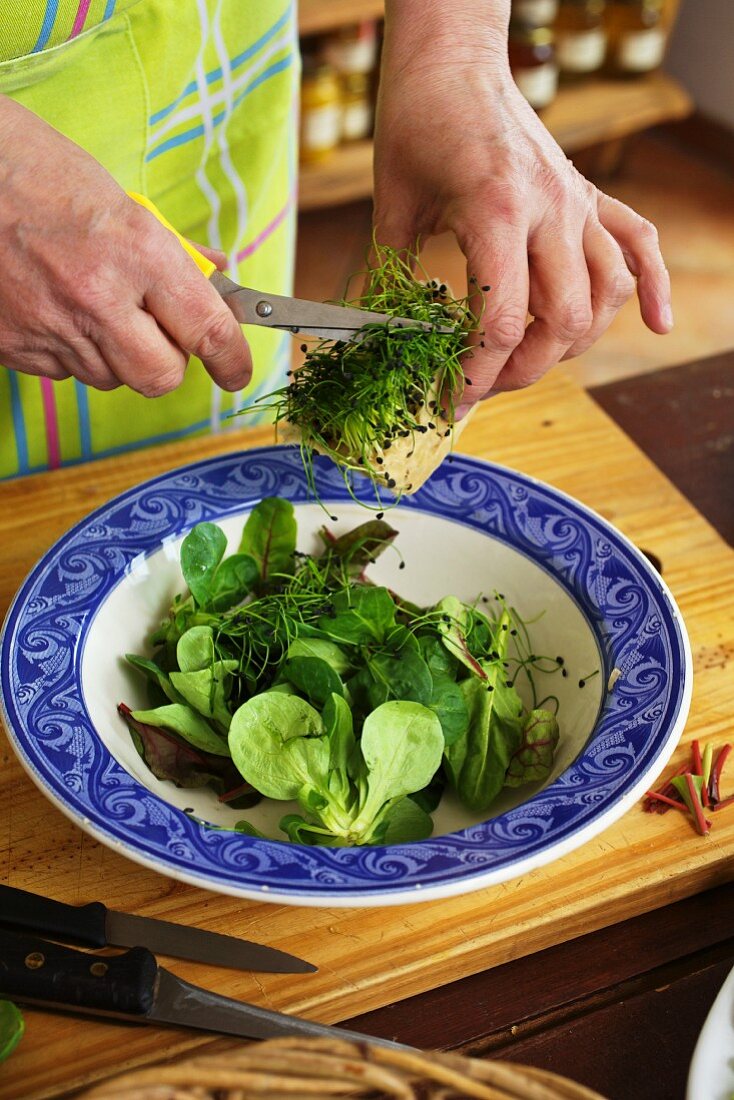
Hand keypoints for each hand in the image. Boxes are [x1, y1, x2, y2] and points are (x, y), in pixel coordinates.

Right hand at [0, 97, 251, 394]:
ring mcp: (52, 327)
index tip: (236, 372)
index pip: (208, 331)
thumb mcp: (118, 200)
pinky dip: (70, 351)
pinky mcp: (14, 346)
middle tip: (155, 331)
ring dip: (115, 355)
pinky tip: (53, 307)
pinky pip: (64, 372)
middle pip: (161, 376)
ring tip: (89, 302)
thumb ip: (172, 250)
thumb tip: (215, 276)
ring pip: (111, 378)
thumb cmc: (35, 170)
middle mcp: (98, 298)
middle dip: (167, 362)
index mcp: (137, 252)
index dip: (232, 361)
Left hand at [373, 37, 671, 415]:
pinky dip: (652, 286)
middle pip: (563, 320)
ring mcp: (577, 200)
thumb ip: (395, 276)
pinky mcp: (589, 193)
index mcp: (496, 211)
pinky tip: (655, 324)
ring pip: (606, 294)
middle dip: (523, 369)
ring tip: (528, 358)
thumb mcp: (393, 204)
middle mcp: (550, 208)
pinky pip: (638, 242)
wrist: (455, 58)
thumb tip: (388, 340)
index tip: (451, 397)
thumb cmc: (418, 122)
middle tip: (483, 385)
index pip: (502, 321)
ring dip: (572, 341)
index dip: (477, 373)